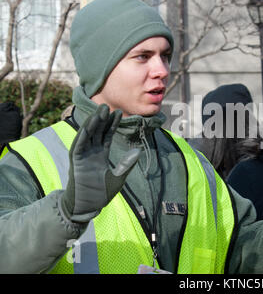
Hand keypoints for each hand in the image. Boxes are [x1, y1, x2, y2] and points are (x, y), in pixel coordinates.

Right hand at [59, 104, 140, 222]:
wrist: (88, 206)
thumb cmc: (101, 194)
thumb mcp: (118, 177)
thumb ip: (127, 164)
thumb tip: (137, 150)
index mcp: (101, 155)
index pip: (107, 135)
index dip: (112, 124)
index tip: (118, 113)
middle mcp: (91, 153)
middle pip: (97, 132)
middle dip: (102, 119)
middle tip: (108, 106)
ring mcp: (83, 156)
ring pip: (87, 135)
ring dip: (92, 123)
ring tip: (99, 111)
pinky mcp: (76, 162)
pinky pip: (78, 146)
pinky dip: (83, 136)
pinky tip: (88, 126)